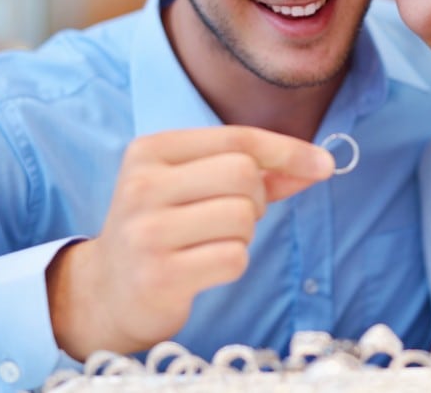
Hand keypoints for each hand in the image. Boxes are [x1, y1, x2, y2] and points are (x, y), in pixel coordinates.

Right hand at [45, 126, 333, 359]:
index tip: (323, 164)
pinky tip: (203, 268)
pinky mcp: (159, 276)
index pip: (236, 138)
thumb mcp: (196, 186)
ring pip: (242, 217)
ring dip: (244, 235)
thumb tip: (319, 163)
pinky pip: (234, 258)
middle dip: (257, 198)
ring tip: (211, 242)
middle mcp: (142, 185)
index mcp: (151, 150)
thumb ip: (256, 171)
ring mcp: (146, 232)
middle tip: (235, 217)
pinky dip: (233, 263)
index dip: (287, 150)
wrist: (106, 292)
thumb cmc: (164, 228)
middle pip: (243, 174)